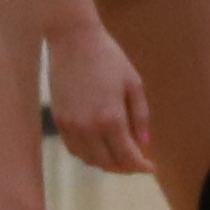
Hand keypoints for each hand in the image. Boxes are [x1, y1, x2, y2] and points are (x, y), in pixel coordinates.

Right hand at [41, 17, 156, 174]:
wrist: (73, 40)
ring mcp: (71, 126)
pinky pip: (74, 149)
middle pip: (108, 163)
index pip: (127, 156)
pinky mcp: (59, 121)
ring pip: (89, 160)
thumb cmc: (109, 57)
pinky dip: (88, 155)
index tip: (151, 168)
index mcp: (111, 119)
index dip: (141, 166)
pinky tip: (99, 148)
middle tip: (137, 163)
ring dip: (106, 163)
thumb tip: (143, 143)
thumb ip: (140, 116)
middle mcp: (89, 128)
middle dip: (125, 168)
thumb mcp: (133, 83)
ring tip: (119, 157)